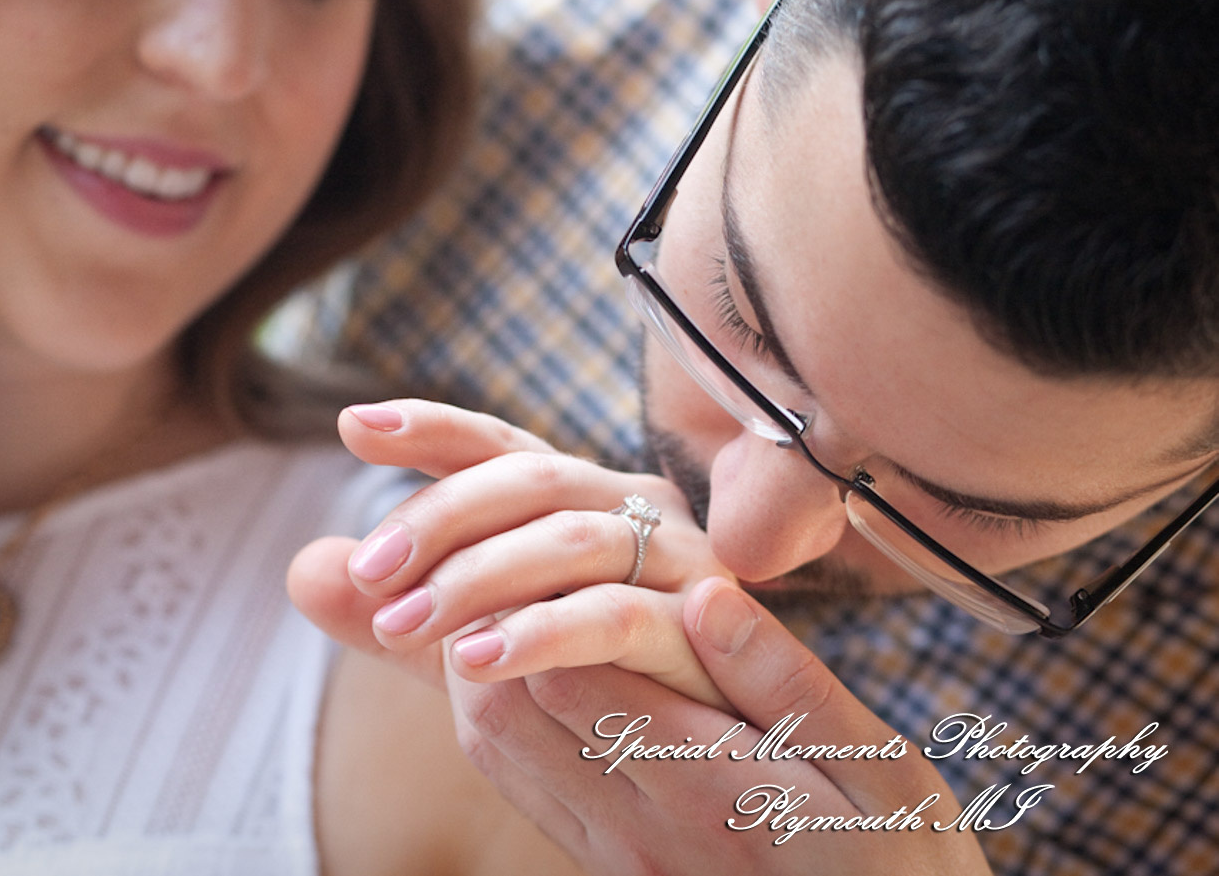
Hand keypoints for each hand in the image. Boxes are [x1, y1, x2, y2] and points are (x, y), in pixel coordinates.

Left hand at [288, 398, 730, 703]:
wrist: (703, 762)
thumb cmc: (590, 685)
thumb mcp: (475, 641)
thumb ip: (401, 606)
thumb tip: (303, 566)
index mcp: (575, 496)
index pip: (494, 446)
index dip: (429, 428)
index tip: (353, 425)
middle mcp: (627, 505)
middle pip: (526, 477)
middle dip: (437, 518)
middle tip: (368, 574)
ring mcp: (672, 554)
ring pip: (565, 536)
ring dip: (476, 577)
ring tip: (400, 626)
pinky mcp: (698, 622)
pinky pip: (614, 612)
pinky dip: (541, 631)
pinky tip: (475, 661)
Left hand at [439, 577, 992, 875]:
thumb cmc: (899, 856)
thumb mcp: (878, 770)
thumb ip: (786, 684)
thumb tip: (704, 595)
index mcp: (709, 788)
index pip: (569, 676)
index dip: (531, 599)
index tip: (527, 532)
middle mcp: (639, 830)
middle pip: (505, 712)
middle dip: (479, 623)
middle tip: (483, 545)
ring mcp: (613, 855)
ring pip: (494, 748)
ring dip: (476, 668)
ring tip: (490, 586)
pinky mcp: (603, 864)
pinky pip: (517, 783)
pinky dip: (495, 713)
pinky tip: (517, 662)